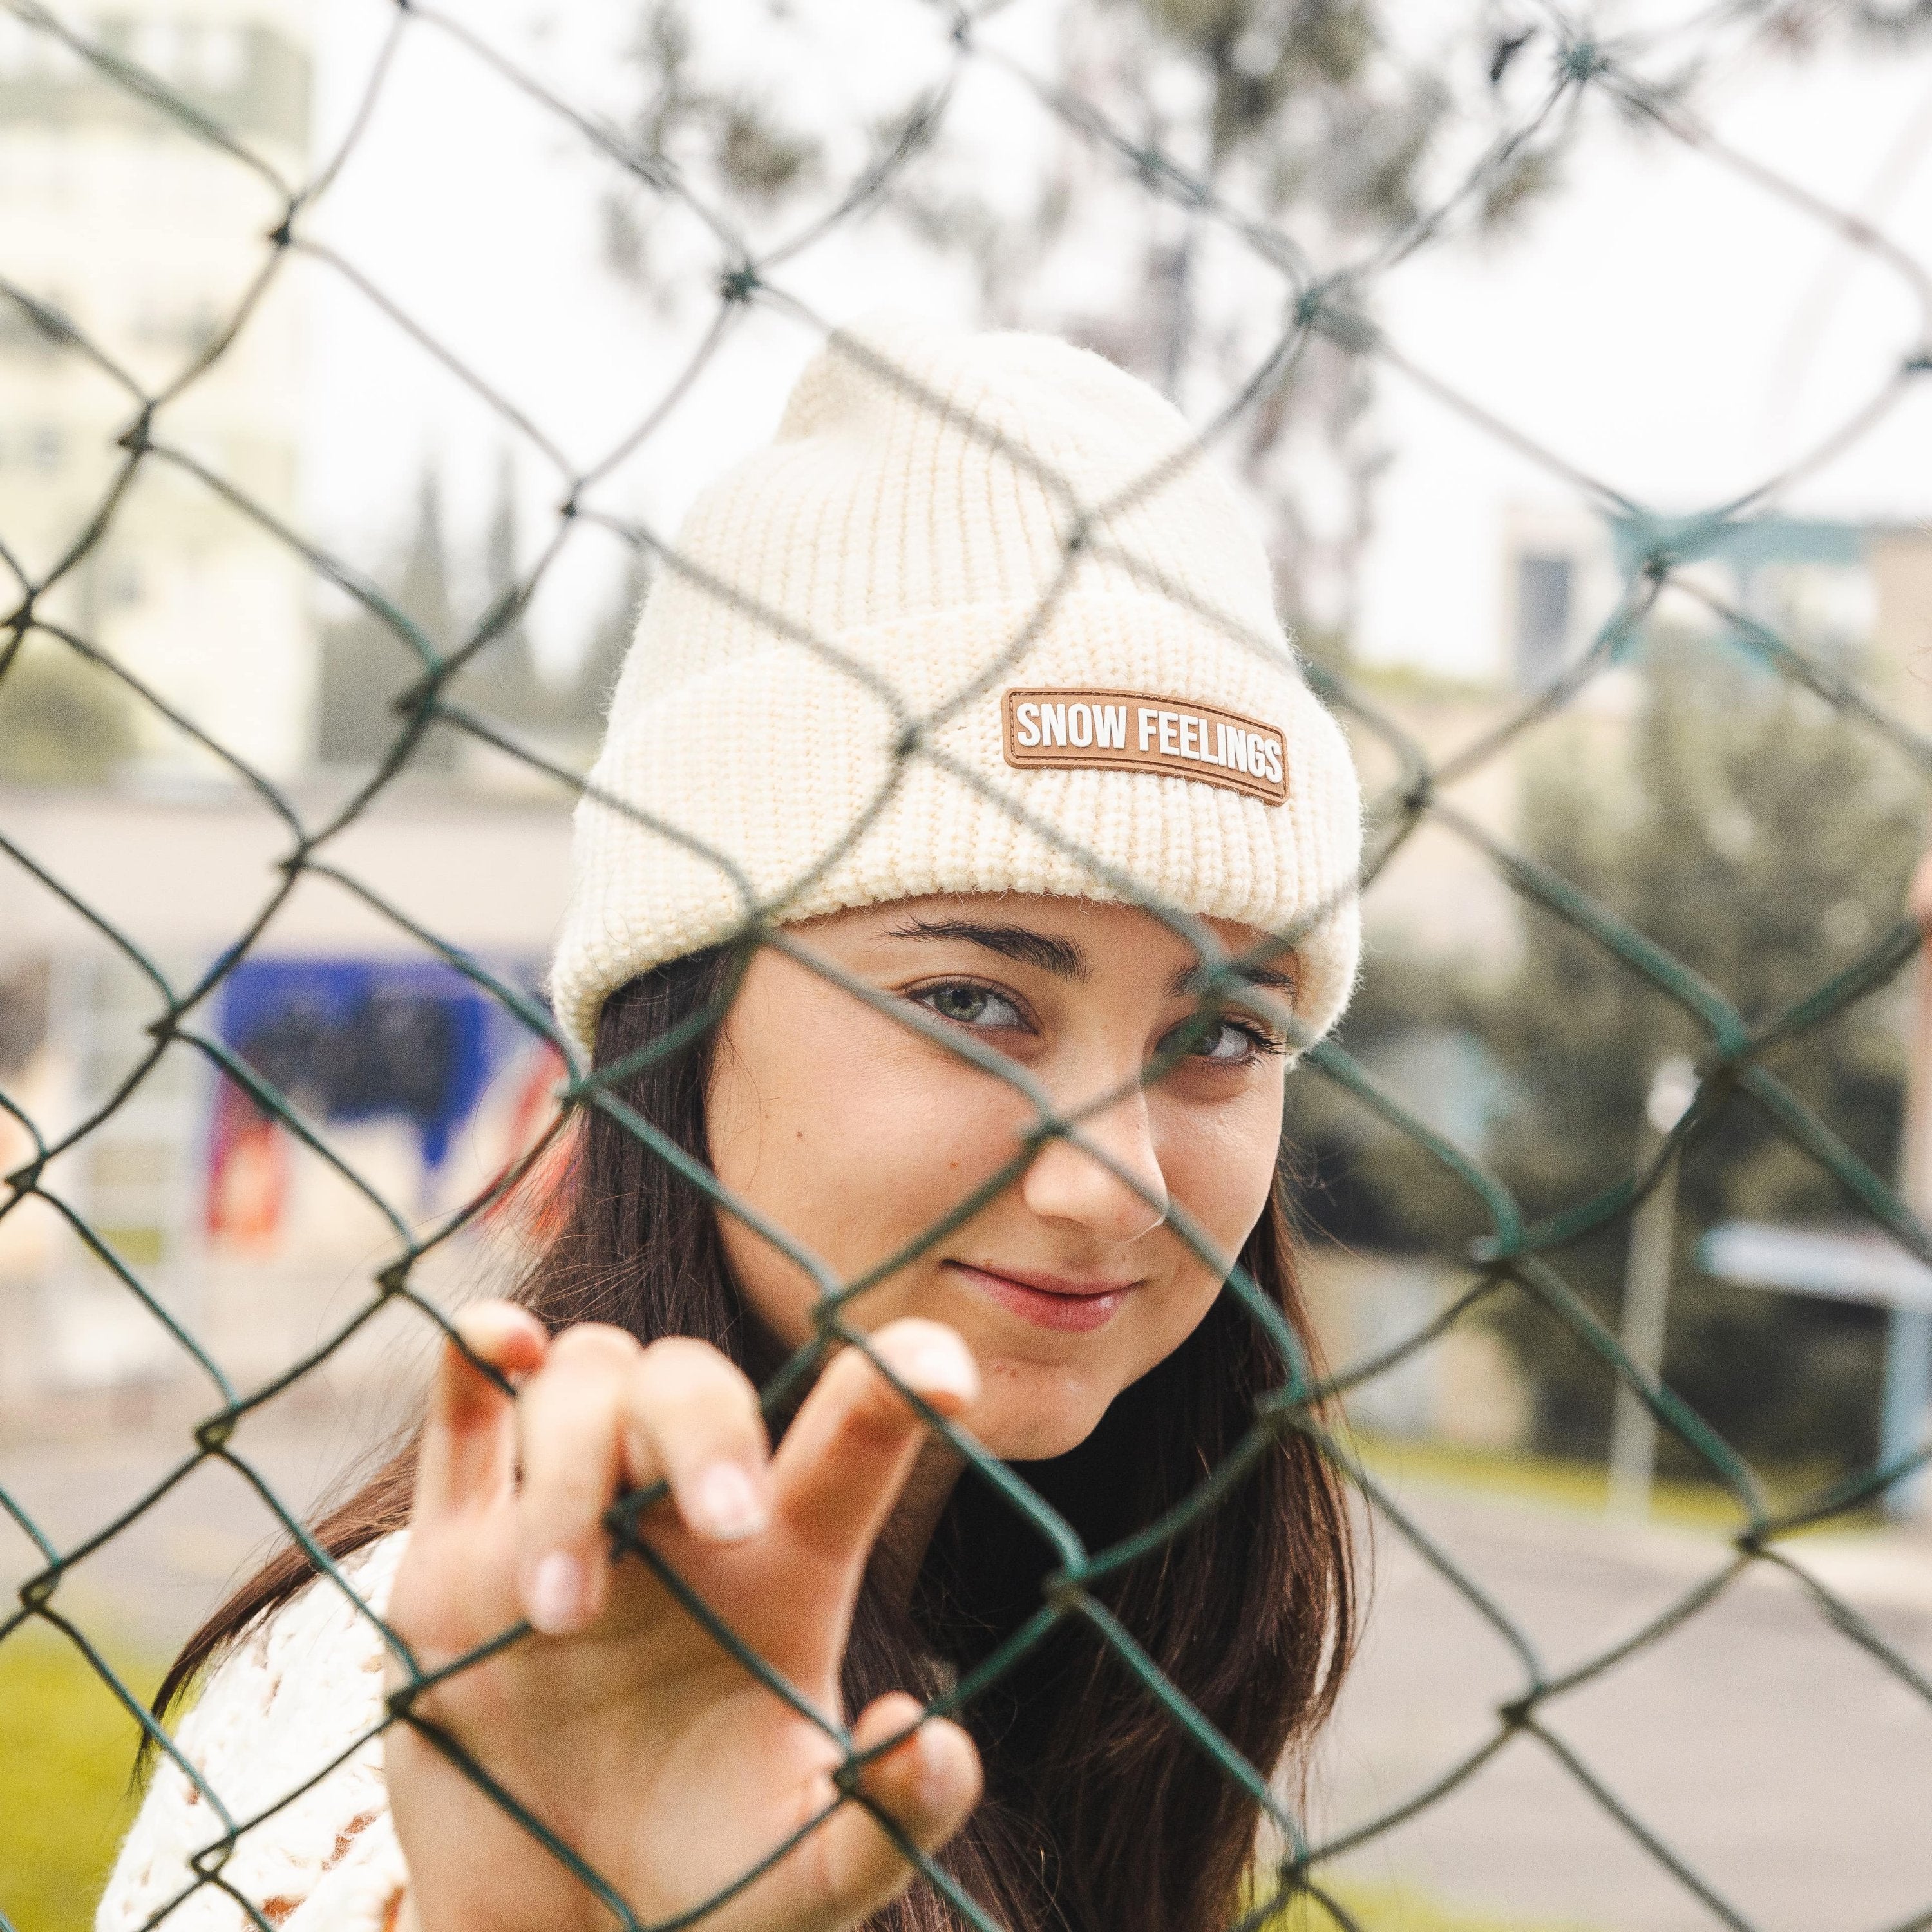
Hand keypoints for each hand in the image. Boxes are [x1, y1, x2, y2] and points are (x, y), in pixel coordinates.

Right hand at [383, 1302, 983, 1931]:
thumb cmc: (709, 1885)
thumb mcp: (808, 1885)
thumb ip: (881, 1826)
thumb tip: (933, 1742)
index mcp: (785, 1567)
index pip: (850, 1440)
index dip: (893, 1382)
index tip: (944, 1370)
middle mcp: (679, 1518)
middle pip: (692, 1383)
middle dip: (707, 1428)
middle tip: (728, 1524)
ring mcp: (566, 1518)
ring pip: (582, 1383)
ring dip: (579, 1464)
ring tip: (564, 1615)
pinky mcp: (458, 1553)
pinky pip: (467, 1414)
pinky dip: (478, 1354)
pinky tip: (503, 1344)